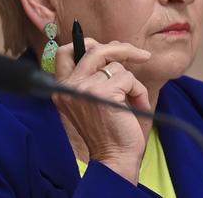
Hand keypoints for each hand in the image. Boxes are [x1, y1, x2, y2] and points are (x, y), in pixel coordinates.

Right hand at [53, 39, 151, 183]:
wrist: (115, 158)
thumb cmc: (109, 131)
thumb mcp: (94, 99)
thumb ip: (95, 75)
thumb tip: (113, 47)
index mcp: (62, 88)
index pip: (65, 52)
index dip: (88, 44)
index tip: (111, 46)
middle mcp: (68, 87)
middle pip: (93, 49)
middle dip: (121, 48)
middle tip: (140, 55)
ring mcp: (83, 88)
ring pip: (116, 66)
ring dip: (131, 82)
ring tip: (132, 102)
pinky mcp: (103, 92)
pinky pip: (129, 78)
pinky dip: (139, 92)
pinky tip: (136, 107)